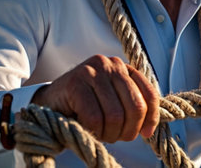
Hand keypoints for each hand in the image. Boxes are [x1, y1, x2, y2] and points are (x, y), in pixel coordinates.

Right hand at [31, 55, 159, 142]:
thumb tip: (149, 129)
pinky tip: (89, 130)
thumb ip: (131, 105)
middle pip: (136, 106)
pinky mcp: (75, 84)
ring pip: (116, 114)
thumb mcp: (112, 100)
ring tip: (102, 134)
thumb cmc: (84, 105)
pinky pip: (94, 117)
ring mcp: (92, 71)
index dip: (151, 117)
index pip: (149, 93)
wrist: (49, 102)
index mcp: (123, 68)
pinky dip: (95, 131)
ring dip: (111, 133)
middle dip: (129, 129)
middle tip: (118, 137)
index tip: (145, 133)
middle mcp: (110, 64)